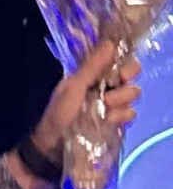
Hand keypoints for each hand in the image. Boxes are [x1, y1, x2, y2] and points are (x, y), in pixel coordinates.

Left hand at [32, 36, 143, 161]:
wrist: (55, 145)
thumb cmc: (60, 113)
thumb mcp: (73, 87)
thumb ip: (91, 67)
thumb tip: (109, 43)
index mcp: (93, 74)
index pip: (120, 60)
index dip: (124, 64)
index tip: (119, 73)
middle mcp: (106, 85)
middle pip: (132, 75)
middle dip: (123, 84)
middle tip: (108, 93)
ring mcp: (113, 103)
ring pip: (133, 94)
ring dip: (117, 102)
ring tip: (101, 110)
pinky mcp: (118, 121)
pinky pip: (130, 113)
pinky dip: (119, 117)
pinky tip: (107, 121)